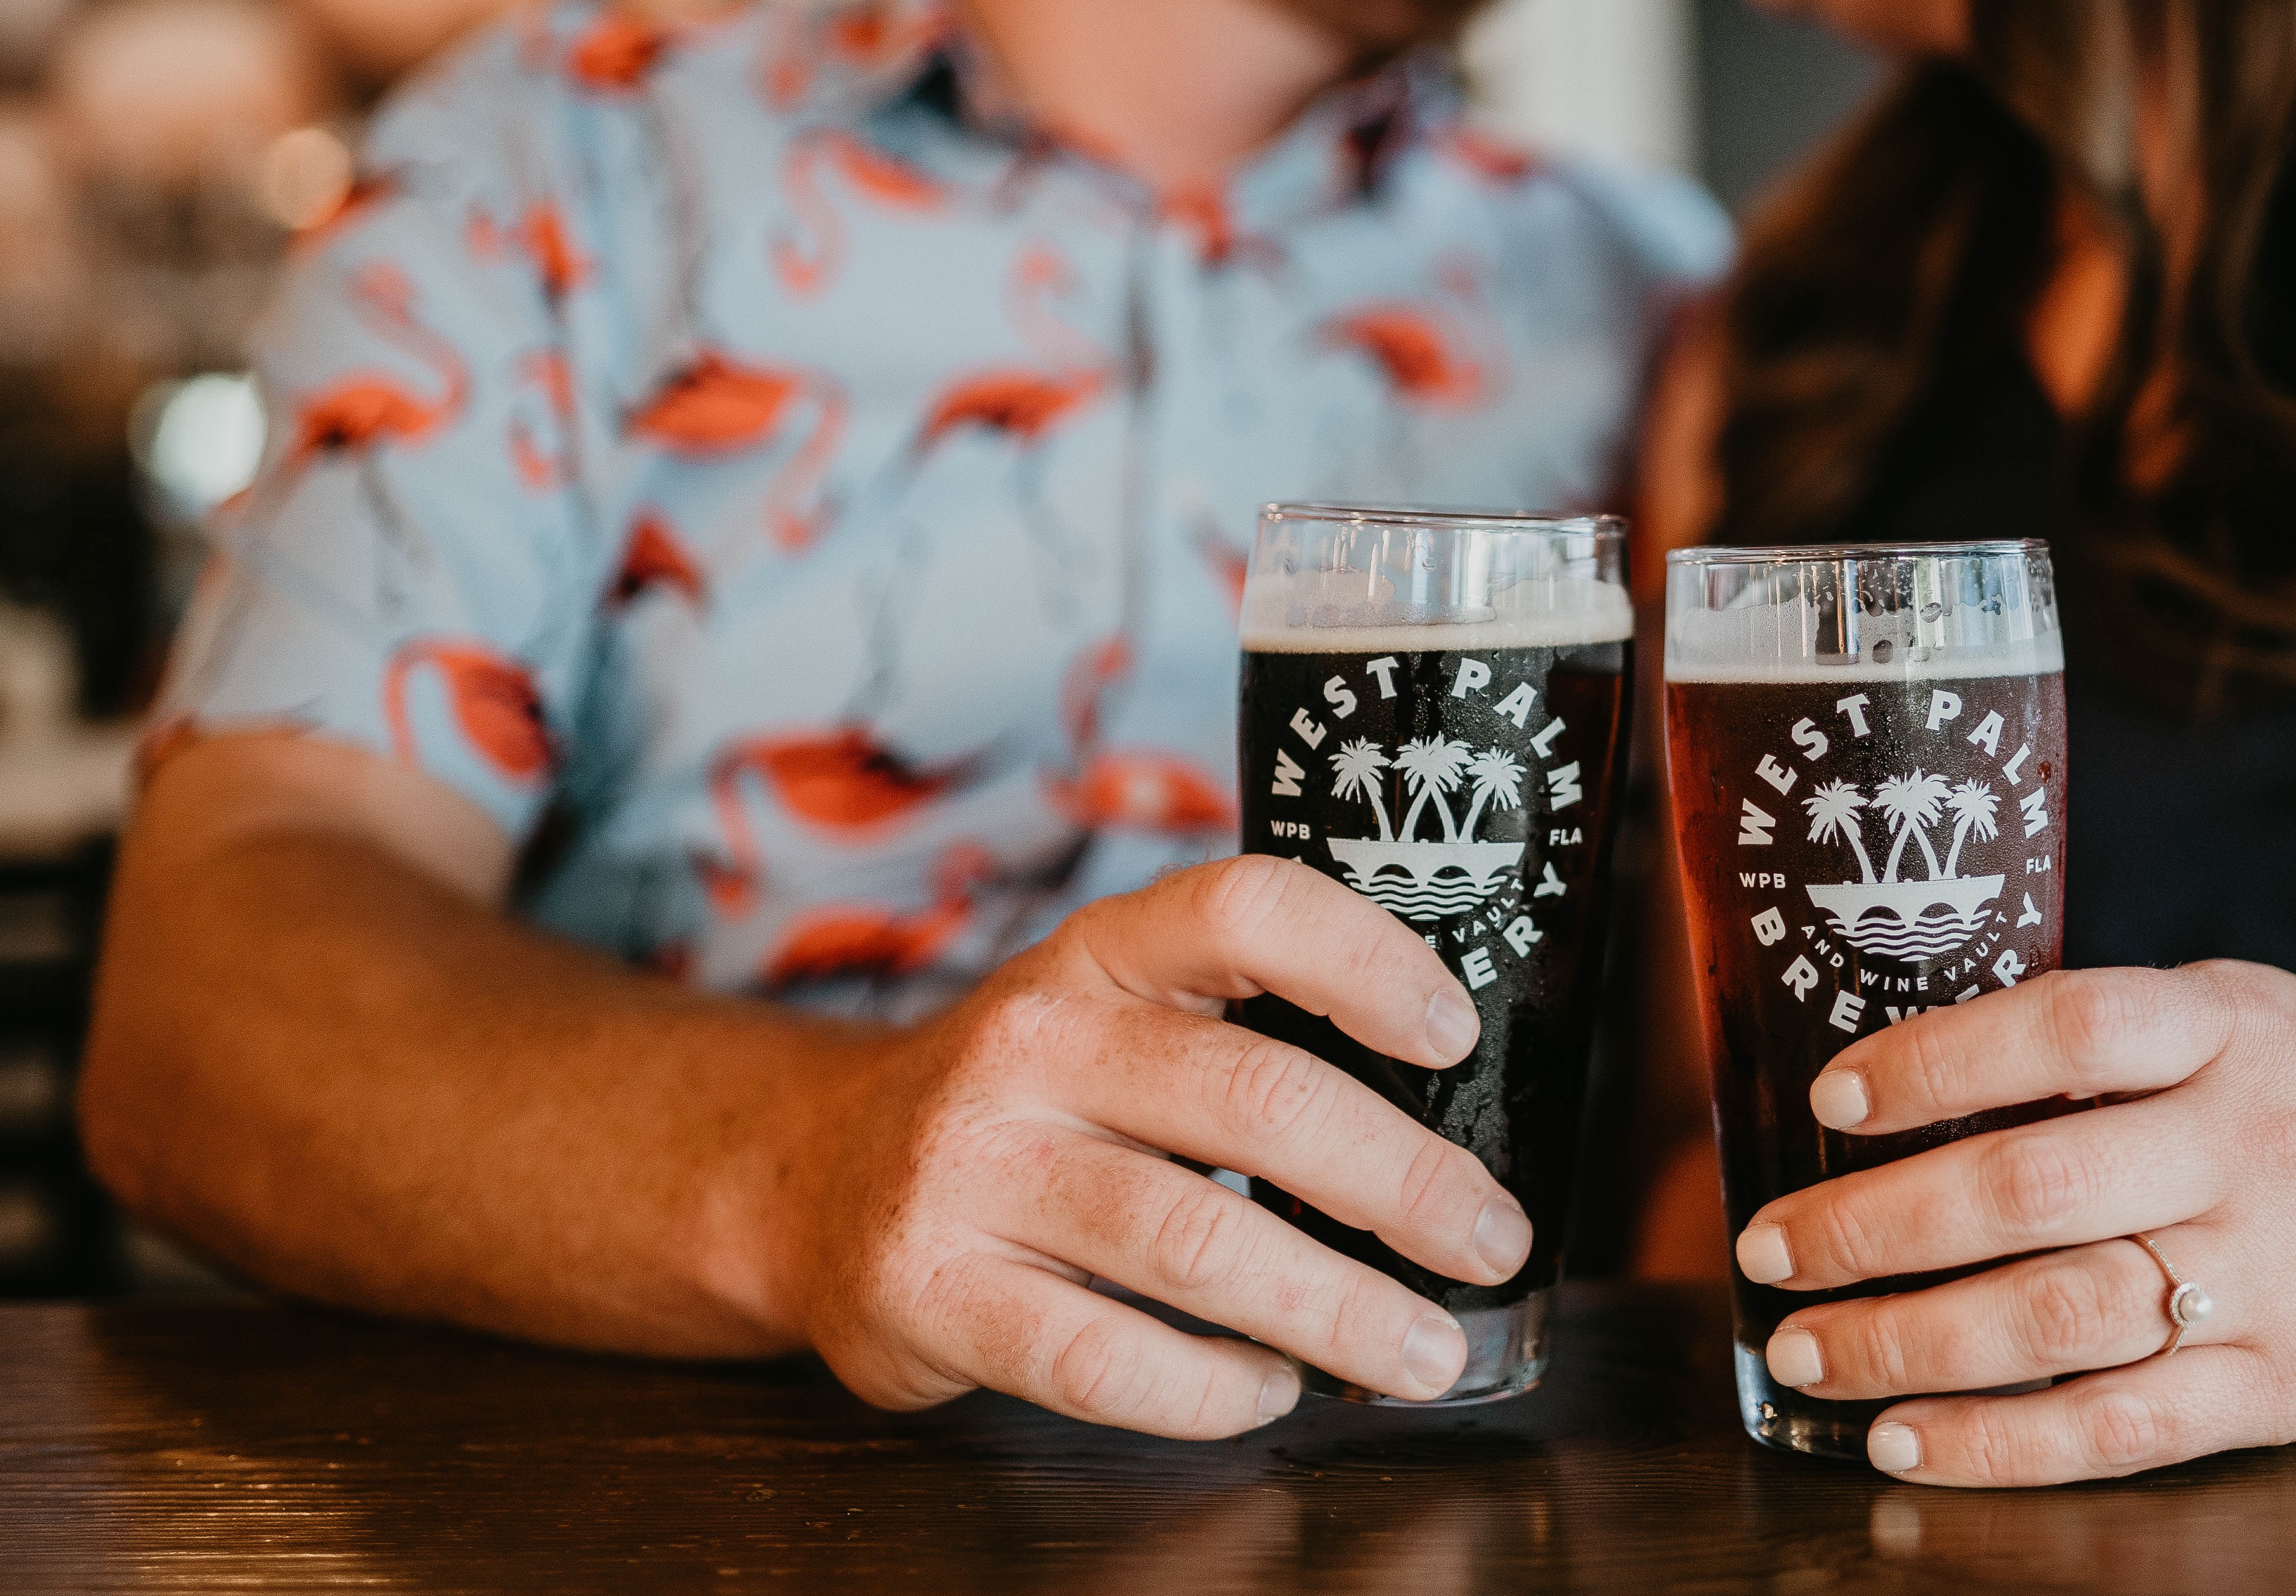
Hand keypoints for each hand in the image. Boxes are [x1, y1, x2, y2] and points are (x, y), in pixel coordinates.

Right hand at [770, 855, 1532, 1433]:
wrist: (808, 1173)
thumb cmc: (1026, 1102)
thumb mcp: (1113, 1019)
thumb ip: (1243, 1037)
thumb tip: (1451, 1130)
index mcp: (1100, 954)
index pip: (1245, 906)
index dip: (1363, 958)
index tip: (1452, 1031)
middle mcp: (1031, 1041)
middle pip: (1253, 1098)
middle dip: (1401, 1182)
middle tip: (1487, 1240)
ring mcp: (970, 1166)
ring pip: (1193, 1242)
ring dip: (1335, 1309)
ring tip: (1420, 1351)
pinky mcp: (928, 1289)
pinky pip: (1101, 1355)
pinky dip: (1210, 1388)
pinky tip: (1268, 1389)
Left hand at [1731, 961, 2295, 1484]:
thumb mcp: (2254, 1022)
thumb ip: (2118, 1044)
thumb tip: (1929, 1082)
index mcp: (2234, 1029)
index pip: (2062, 1027)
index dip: (1934, 1063)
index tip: (1832, 1102)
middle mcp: (2249, 1144)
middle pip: (2028, 1187)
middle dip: (1872, 1225)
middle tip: (1769, 1249)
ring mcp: (2271, 1273)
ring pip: (2054, 1314)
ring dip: (1907, 1340)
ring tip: (1809, 1350)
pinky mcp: (2288, 1386)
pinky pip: (2122, 1425)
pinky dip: (2002, 1442)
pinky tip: (1910, 1438)